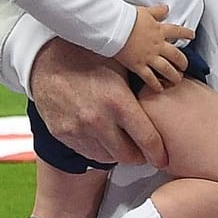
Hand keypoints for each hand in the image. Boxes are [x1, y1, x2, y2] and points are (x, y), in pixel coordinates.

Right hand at [32, 38, 167, 166]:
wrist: (46, 58)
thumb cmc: (90, 58)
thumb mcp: (122, 67)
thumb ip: (143, 88)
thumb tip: (170, 92)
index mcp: (118, 102)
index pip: (147, 140)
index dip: (159, 154)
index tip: (164, 160)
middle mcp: (97, 120)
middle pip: (129, 156)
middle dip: (140, 156)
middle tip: (144, 149)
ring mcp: (77, 130)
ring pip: (108, 158)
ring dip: (118, 152)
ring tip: (122, 139)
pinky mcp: (62, 134)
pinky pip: (88, 153)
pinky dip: (99, 149)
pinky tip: (103, 136)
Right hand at [112, 4, 193, 90]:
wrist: (114, 27)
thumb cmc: (126, 18)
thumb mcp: (145, 11)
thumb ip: (156, 11)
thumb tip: (166, 8)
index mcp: (159, 30)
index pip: (178, 32)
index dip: (186, 33)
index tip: (192, 36)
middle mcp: (158, 45)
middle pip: (176, 56)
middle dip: (183, 62)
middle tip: (185, 66)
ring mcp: (149, 56)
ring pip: (167, 69)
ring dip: (174, 76)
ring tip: (177, 80)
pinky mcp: (138, 65)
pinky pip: (150, 78)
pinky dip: (156, 85)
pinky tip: (160, 89)